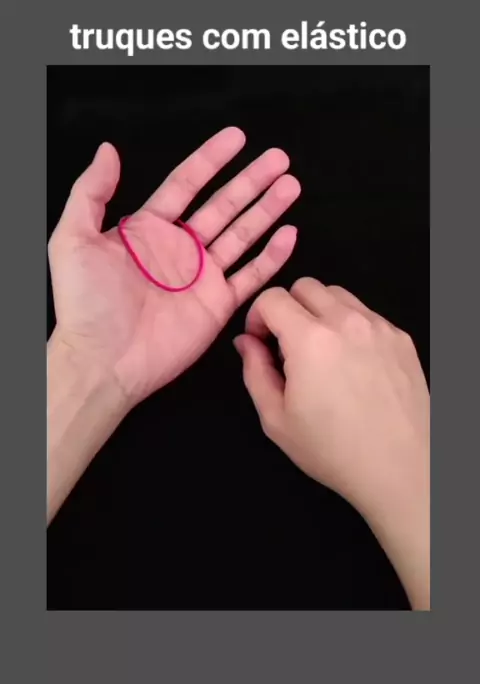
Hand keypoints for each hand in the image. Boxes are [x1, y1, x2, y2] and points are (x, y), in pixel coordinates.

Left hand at [48, 127, 299, 406]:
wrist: (103, 360)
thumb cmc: (84, 304)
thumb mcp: (73, 239)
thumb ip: (90, 191)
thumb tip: (107, 150)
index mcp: (148, 230)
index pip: (186, 184)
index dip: (211, 159)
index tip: (236, 138)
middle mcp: (180, 249)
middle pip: (223, 205)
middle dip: (251, 181)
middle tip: (278, 159)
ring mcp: (201, 277)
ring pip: (242, 234)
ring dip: (267, 210)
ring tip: (290, 185)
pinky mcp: (216, 305)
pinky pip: (250, 276)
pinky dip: (271, 257)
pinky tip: (288, 235)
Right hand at [234, 279, 429, 608]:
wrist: (402, 469)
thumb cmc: (335, 451)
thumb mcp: (276, 420)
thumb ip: (255, 372)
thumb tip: (247, 342)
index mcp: (310, 340)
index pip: (273, 298)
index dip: (257, 317)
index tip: (261, 342)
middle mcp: (346, 322)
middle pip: (305, 286)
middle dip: (288, 308)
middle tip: (287, 345)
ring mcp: (378, 327)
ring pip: (338, 295)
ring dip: (319, 313)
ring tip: (320, 352)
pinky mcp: (400, 338)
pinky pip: (366, 314)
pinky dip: (349, 325)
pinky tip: (350, 363)